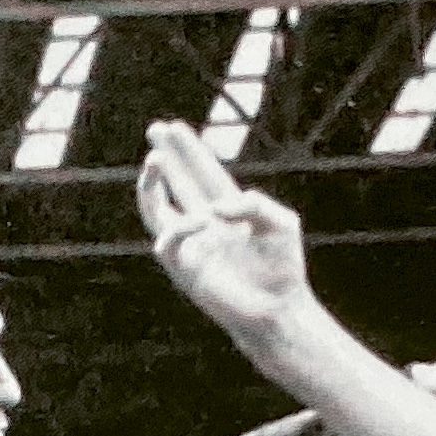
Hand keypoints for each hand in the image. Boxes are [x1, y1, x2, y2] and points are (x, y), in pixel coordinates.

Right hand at [137, 121, 315, 336]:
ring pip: (157, 210)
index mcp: (228, 210)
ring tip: (154, 160)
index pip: (202, 173)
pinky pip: (170, 240)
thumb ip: (255, 203)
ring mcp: (192, 246)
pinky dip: (182, 227)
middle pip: (177, 183)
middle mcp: (205, 224)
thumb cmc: (283, 269)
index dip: (189, 150)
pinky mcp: (184, 269)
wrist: (278, 308)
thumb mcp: (281, 223)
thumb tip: (215, 208)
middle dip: (166, 156)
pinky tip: (203, 219)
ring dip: (152, 185)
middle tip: (155, 129)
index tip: (174, 126)